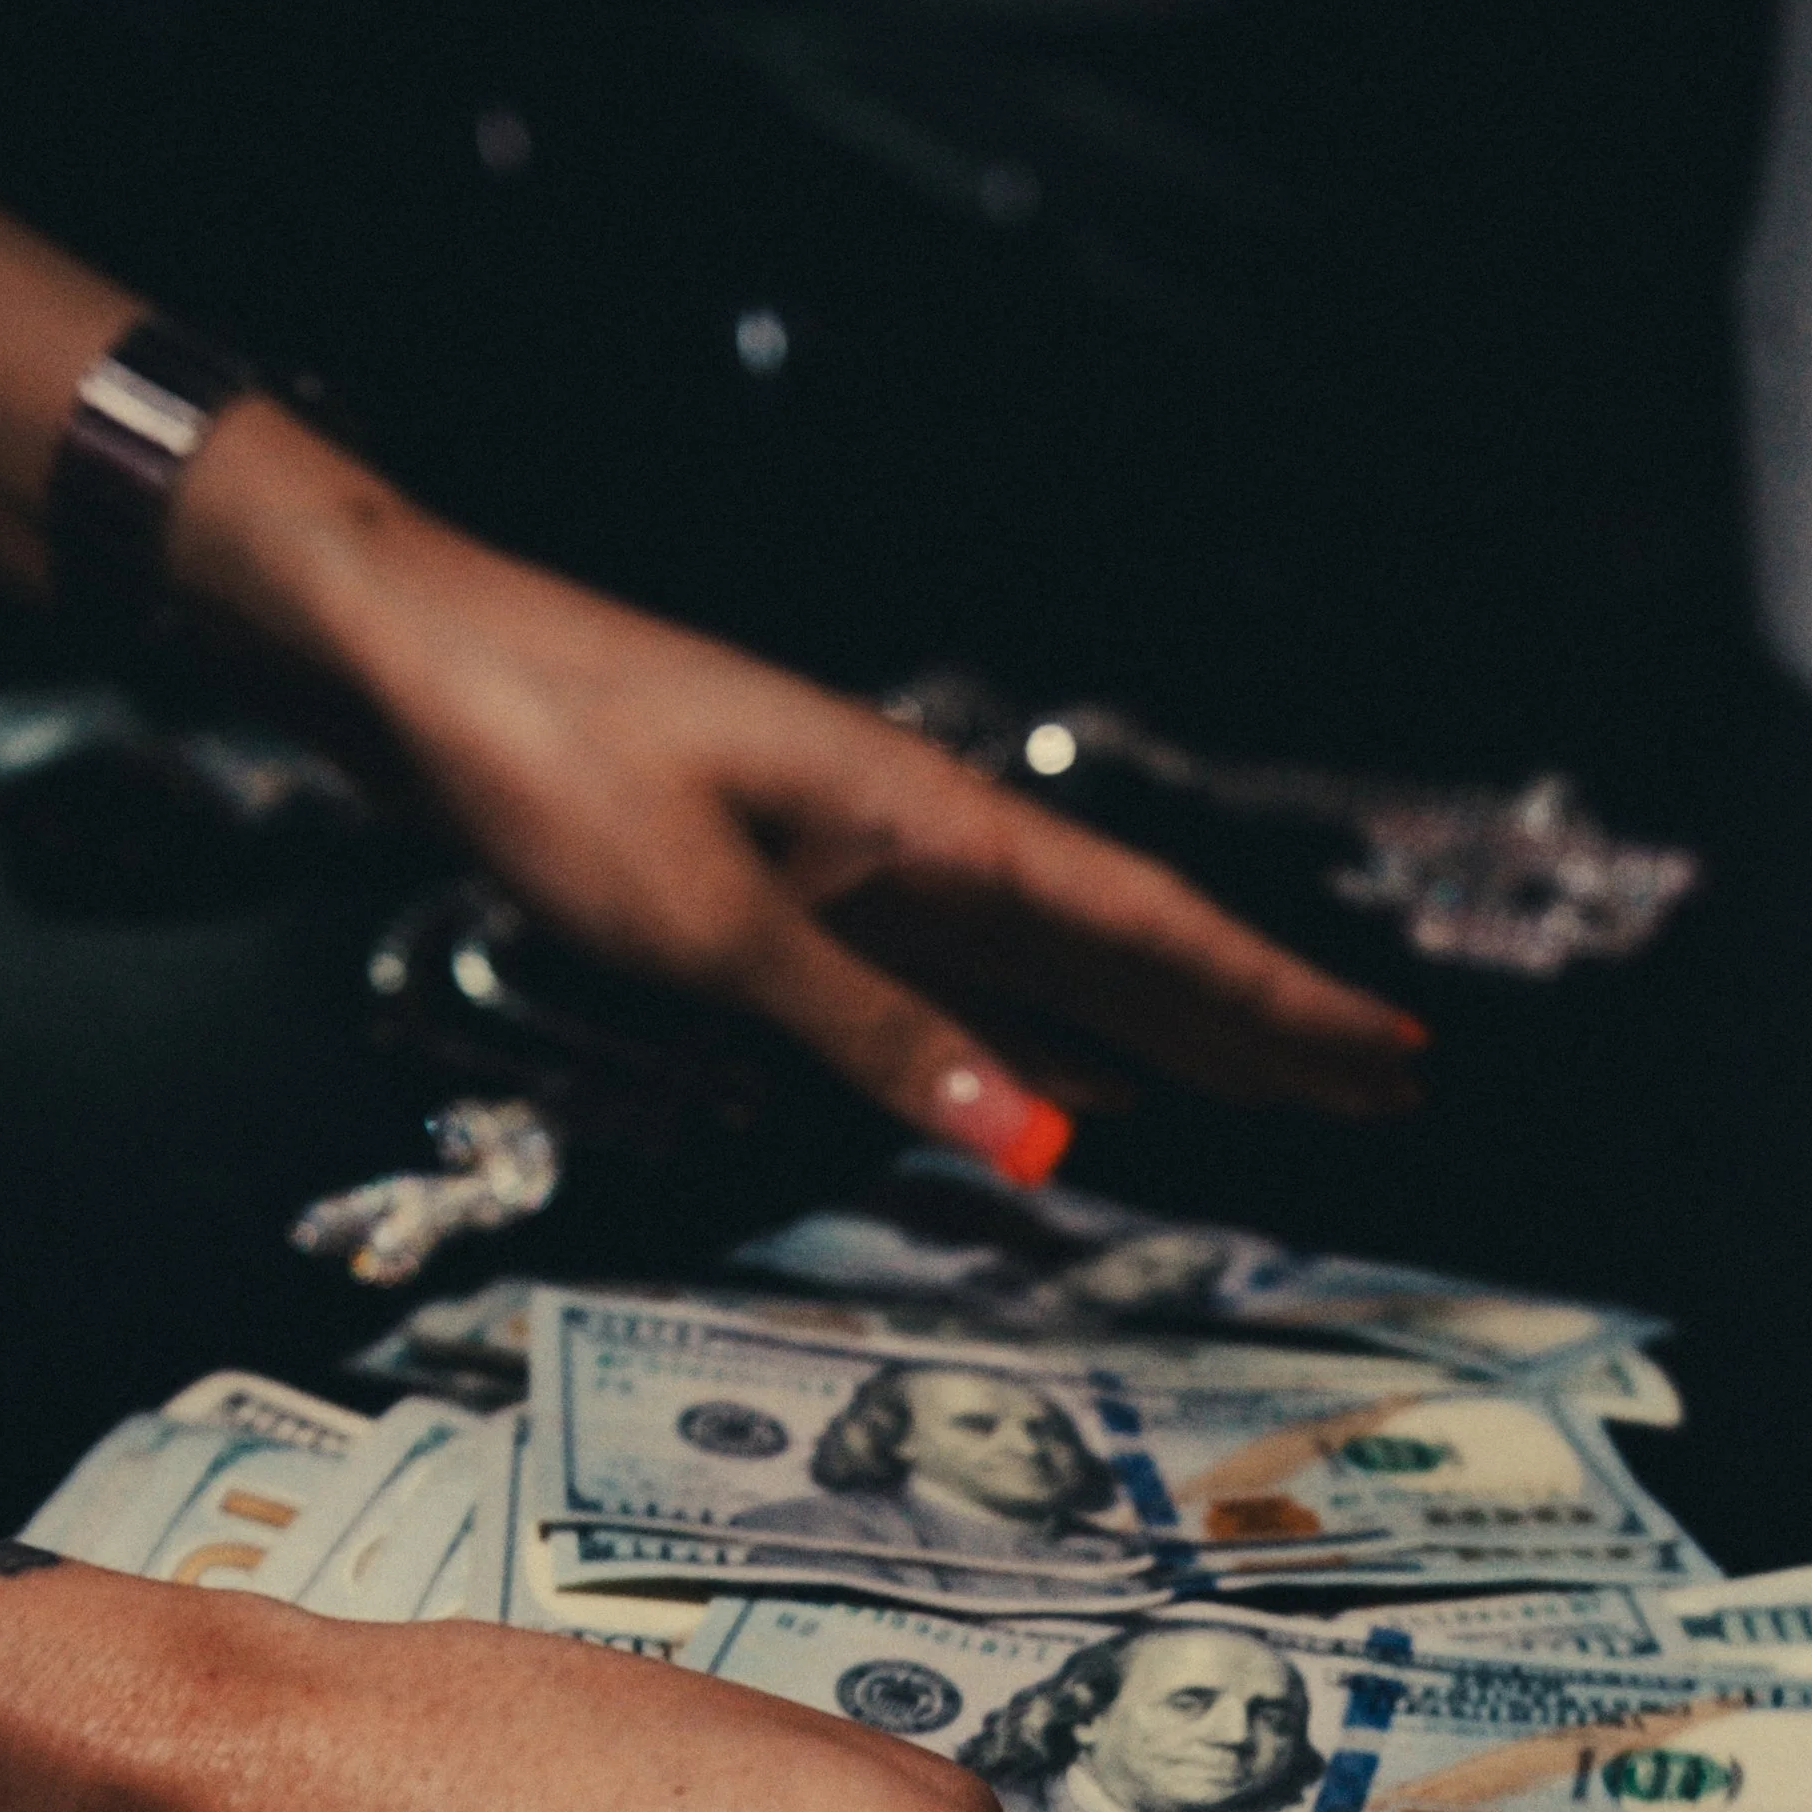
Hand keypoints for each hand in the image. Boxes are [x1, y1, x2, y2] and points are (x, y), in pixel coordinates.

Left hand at [175, 408, 1429, 1176]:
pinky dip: (1036, 1040)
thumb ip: (879, 1031)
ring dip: (1169, 1037)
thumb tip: (1040, 1144)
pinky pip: (964, 983)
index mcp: (931, 825)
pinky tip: (1075, 1083)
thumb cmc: (555, 761)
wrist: (426, 666)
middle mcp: (925, 837)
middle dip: (1261, 1025)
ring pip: (1060, 969)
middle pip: (1136, 947)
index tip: (1385, 1055)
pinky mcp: (804, 886)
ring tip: (1271, 1093)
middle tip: (1381, 1090)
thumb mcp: (713, 921)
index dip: (1274, 1003)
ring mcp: (870, 861)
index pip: (1149, 928)